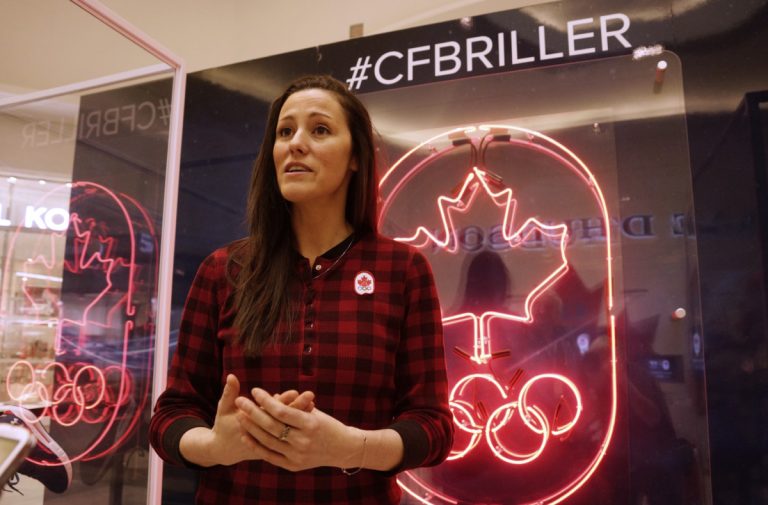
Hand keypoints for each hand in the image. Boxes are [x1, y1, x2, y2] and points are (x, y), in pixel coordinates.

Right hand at [179, 375, 314, 466]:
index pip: (270, 413)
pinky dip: (296, 426)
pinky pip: (288, 436)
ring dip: (300, 417)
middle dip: (296, 408)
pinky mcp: (273, 448)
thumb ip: (229, 393)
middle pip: (282, 422)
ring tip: (313, 404)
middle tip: (310, 395)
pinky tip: (309, 415)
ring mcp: (267, 444)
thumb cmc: (224, 426)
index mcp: (250, 425)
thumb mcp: (225, 409)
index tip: (295, 392)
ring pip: (287, 430)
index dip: (282, 402)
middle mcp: (261, 436)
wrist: (226, 451)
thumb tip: (231, 376)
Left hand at [234, 388, 364, 471]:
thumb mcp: (314, 412)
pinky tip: (245, 435)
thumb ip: (294, 406)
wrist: (342, 449)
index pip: (282, 411)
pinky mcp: (293, 466)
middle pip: (271, 425)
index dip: (266, 400)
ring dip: (250, 427)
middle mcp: (303, 441)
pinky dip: (256, 445)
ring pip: (267, 440)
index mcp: (311, 424)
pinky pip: (269, 455)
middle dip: (252, 411)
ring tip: (240, 416)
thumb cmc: (327, 424)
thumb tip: (272, 398)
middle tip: (240, 400)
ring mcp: (297, 455)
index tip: (255, 390)